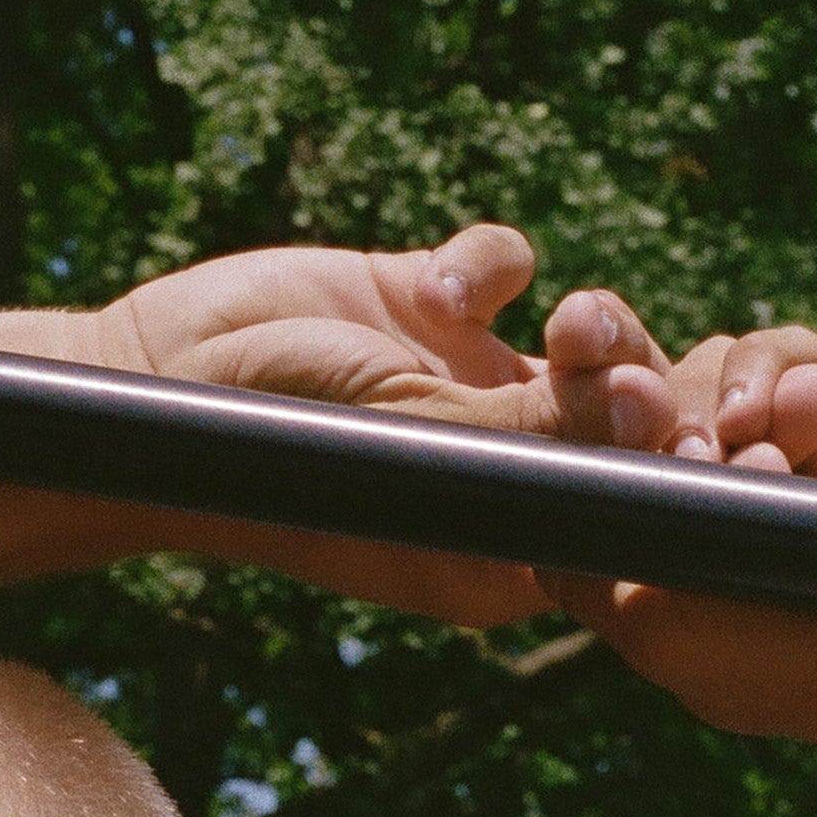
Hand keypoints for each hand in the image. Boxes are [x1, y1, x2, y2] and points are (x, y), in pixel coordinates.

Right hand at [94, 228, 679, 624]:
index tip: (659, 422)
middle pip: (621, 422)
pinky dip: (488, 264)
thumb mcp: (408, 440)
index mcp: (497, 552)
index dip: (659, 463)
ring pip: (587, 341)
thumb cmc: (274, 447)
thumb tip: (640, 408)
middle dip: (632, 378)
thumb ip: (525, 428)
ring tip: (566, 318)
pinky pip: (508, 268)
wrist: (157, 382)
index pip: (618, 514)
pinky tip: (435, 285)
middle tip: (598, 351)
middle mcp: (496, 474)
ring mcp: (472, 390)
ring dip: (593, 318)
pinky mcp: (438, 312)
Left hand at [545, 323, 816, 755]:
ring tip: (761, 458)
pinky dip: (776, 372)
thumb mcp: (658, 625)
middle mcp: (715, 503)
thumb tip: (532, 490)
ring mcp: (787, 453)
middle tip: (629, 384)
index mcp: (661, 559)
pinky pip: (786, 352)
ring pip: (708, 365)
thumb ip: (585, 559)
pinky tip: (802, 421)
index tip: (581, 394)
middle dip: (627, 381)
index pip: (590, 463)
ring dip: (716, 396)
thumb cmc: (792, 661)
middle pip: (639, 398)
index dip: (576, 417)